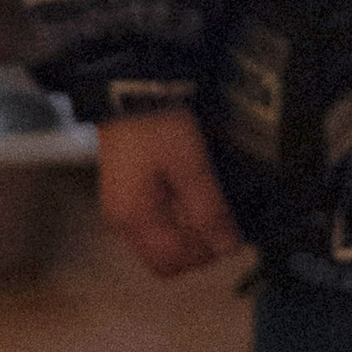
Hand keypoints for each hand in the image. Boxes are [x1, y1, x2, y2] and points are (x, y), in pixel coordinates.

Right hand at [97, 107, 243, 277]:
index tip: (231, 237)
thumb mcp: (191, 167)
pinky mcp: (124, 191)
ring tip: (212, 211)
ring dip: (186, 237)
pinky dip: (176, 221)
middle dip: (195, 251)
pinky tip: (193, 199)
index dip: (204, 257)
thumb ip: (208, 210)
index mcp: (135, 220)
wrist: (130, 87)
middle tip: (223, 226)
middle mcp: (121, 221)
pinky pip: (152, 223)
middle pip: (161, 258)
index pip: (171, 263)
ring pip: (157, 243)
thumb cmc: (160, 127)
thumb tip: (228, 249)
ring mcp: (119, 207)